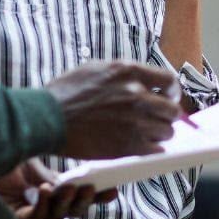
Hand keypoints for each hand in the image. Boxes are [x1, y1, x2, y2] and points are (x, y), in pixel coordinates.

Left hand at [0, 158, 106, 218]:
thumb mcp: (29, 162)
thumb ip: (49, 171)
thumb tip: (70, 179)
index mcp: (48, 192)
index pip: (77, 197)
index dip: (97, 196)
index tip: (114, 189)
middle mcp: (41, 207)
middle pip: (71, 210)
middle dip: (85, 200)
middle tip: (94, 187)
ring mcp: (29, 218)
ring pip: (56, 216)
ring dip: (65, 202)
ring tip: (70, 187)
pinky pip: (35, 218)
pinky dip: (43, 204)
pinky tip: (45, 190)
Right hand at [46, 61, 180, 158]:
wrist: (46, 118)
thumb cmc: (65, 93)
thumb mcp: (96, 69)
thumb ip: (123, 74)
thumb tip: (143, 83)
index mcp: (129, 72)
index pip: (169, 80)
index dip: (172, 92)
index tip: (168, 98)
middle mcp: (136, 94)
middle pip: (172, 109)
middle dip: (167, 116)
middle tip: (159, 121)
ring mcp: (134, 120)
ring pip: (166, 131)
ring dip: (159, 134)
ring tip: (146, 135)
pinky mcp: (128, 144)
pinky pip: (156, 149)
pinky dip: (152, 149)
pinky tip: (143, 147)